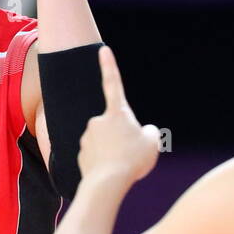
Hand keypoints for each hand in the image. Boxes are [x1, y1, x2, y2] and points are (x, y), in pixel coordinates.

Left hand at [78, 46, 160, 185]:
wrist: (107, 183)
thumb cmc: (132, 160)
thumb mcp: (152, 143)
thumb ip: (148, 133)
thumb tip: (142, 133)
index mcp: (116, 112)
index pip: (113, 84)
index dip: (109, 66)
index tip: (103, 50)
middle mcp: (98, 120)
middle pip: (116, 127)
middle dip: (124, 138)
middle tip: (131, 154)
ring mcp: (88, 137)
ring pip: (107, 143)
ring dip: (115, 152)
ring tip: (121, 164)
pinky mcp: (81, 153)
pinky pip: (98, 156)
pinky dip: (106, 163)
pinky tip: (111, 172)